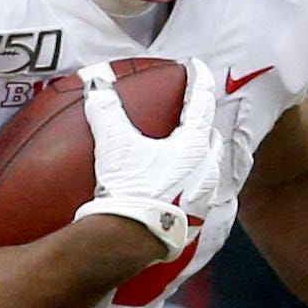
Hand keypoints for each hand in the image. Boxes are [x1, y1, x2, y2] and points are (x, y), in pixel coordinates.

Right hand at [76, 58, 227, 258]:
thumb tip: (94, 78)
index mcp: (194, 147)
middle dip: (205, 123)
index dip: (198, 79)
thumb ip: (105, 108)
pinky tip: (178, 188)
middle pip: (213, 138)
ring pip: (211, 168)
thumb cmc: (129, 189)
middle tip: (193, 113)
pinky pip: (200, 195)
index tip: (195, 65)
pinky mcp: (196, 222)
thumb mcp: (114, 144)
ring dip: (203, 156)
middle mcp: (207, 171)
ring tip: (188, 151)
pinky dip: (193, 183)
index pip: (201, 102)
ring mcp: (204, 199)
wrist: (131, 241)